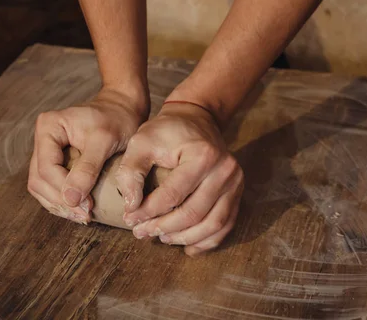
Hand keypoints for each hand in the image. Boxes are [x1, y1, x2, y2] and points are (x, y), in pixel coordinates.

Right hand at [28, 87, 147, 223]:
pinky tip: (79, 210)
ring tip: (82, 216)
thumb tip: (71, 200)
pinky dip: (62, 200)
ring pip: (41, 186)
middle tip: (84, 216)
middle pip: (39, 180)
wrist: (125, 109)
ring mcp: (47, 151)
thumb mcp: (104, 141)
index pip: (46, 168)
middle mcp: (43, 139)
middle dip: (60, 201)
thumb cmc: (117, 119)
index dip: (63, 191)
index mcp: (48, 127)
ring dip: (59, 205)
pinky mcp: (56, 161)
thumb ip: (87, 169)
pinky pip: (51, 186)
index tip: (86, 207)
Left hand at [116, 102, 243, 255]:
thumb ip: (131, 171)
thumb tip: (131, 206)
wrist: (195, 120)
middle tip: (141, 233)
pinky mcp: (237, 192)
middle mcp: (225, 170)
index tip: (129, 218)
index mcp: (202, 155)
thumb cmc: (166, 131)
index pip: (172, 195)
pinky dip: (206, 240)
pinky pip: (225, 224)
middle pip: (193, 213)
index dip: (148, 211)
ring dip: (185, 238)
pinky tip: (187, 247)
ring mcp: (235, 182)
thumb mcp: (142, 142)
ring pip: (213, 224)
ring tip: (161, 238)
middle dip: (164, 228)